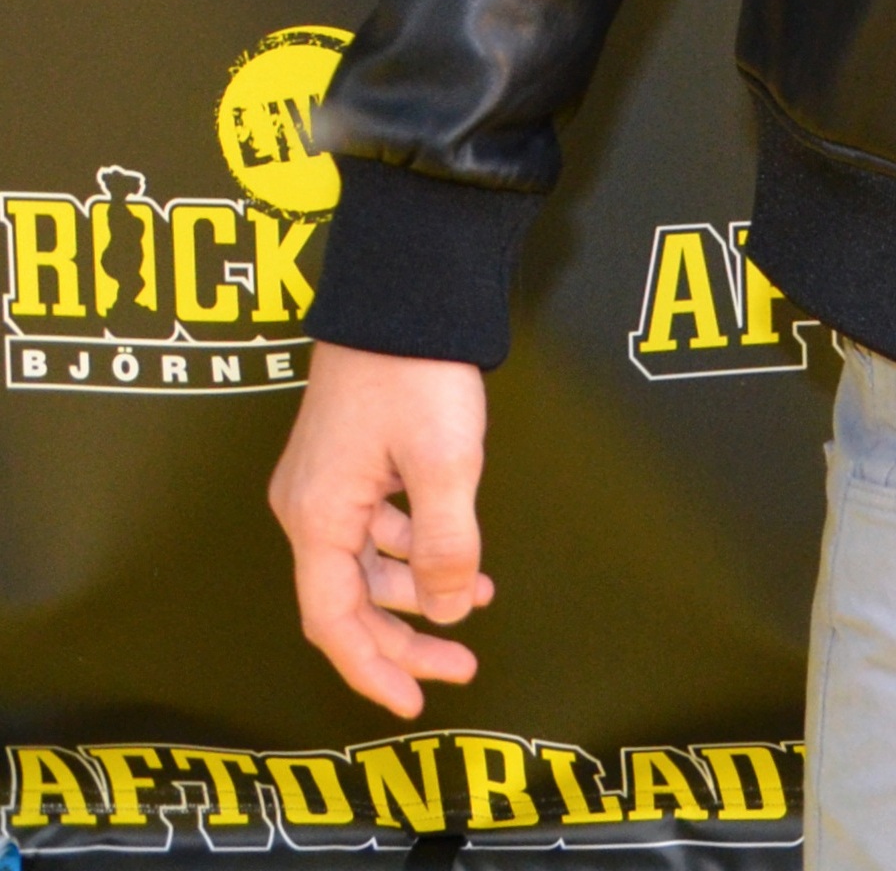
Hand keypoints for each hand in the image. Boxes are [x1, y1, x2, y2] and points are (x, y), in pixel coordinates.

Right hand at [268, 345, 495, 715]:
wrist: (403, 295)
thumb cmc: (415, 373)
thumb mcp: (447, 465)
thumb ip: (447, 544)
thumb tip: (450, 609)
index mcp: (319, 519)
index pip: (333, 622)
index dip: (371, 668)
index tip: (412, 703)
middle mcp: (311, 509)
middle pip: (349, 601)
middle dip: (404, 638)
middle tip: (461, 666)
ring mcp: (328, 485)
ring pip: (368, 565)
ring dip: (418, 589)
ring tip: (480, 597)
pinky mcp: (352, 462)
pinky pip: (379, 527)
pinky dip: (417, 548)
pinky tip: (459, 551)